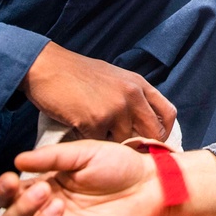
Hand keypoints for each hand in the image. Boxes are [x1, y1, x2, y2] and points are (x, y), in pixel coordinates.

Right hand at [0, 140, 163, 215]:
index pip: (10, 197)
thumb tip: (18, 160)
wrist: (151, 182)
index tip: (10, 179)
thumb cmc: (118, 165)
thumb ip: (52, 157)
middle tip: (43, 191)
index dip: (3, 191)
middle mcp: (48, 212)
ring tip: (58, 207)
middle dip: (19, 210)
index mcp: (45, 187)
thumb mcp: (84, 152)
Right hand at [21, 42, 175, 141]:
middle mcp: (133, 95)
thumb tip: (143, 120)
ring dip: (110, 142)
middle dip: (141, 144)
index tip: (153, 140)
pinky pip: (100, 143)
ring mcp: (116, 108)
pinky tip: (79, 127)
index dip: (163, 131)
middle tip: (126, 148)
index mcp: (139, 84)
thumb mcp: (114, 77)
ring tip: (94, 128)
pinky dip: (90, 141)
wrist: (47, 67)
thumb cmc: (77, 74)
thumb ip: (131, 96)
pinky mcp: (96, 121)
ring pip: (125, 142)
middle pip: (153, 132)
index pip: (168, 113)